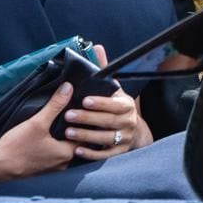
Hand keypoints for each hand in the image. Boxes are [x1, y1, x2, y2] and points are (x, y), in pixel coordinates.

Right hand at [0, 82, 77, 181]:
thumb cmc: (18, 147)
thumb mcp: (38, 122)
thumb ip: (55, 105)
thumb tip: (68, 88)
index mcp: (66, 154)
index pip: (86, 135)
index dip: (86, 121)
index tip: (85, 108)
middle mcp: (63, 163)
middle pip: (77, 142)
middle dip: (76, 126)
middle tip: (75, 110)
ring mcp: (53, 167)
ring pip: (66, 148)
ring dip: (66, 135)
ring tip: (63, 118)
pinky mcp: (43, 168)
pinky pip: (56, 153)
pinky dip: (56, 142)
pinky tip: (50, 132)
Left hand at [60, 44, 152, 159]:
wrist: (134, 131)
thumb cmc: (117, 105)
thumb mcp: (114, 87)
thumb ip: (104, 69)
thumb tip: (97, 47)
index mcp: (126, 104)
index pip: (113, 104)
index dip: (99, 103)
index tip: (83, 100)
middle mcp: (127, 122)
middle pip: (107, 121)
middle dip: (87, 118)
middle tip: (68, 115)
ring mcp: (124, 139)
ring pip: (104, 138)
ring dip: (85, 136)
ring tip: (68, 133)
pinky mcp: (118, 153)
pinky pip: (104, 155)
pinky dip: (91, 154)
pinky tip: (76, 150)